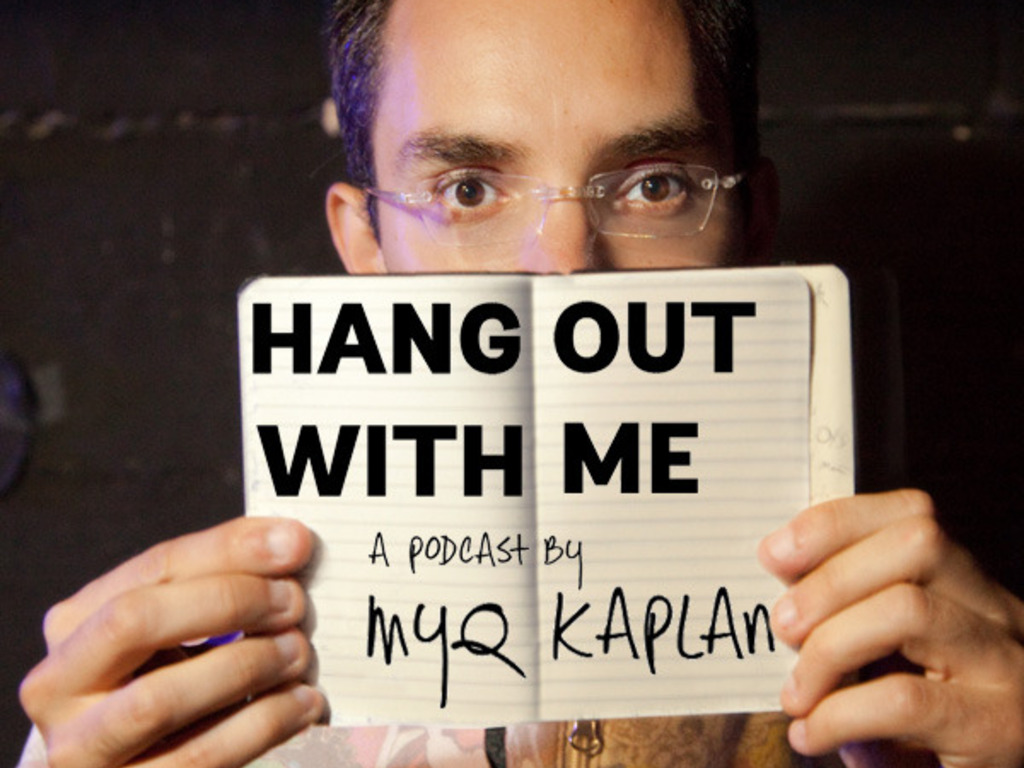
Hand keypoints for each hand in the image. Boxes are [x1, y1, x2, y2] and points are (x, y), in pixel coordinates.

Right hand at [19, 517, 325, 767]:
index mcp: (74, 624)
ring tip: (298, 651)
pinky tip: (302, 704)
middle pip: (137, 621)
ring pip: (159, 698)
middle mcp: (59, 686)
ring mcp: (81, 748)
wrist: (140, 761)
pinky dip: (263, 724)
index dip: (230, 549)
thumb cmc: (172, 683)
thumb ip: (220, 581)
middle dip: (229, 601)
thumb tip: (288, 542)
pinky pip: (199, 758)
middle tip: (293, 602)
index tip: (294, 543)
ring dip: (247, 666)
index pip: (154, 567)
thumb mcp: (178, 628)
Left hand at [759, 489, 1023, 767]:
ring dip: (829, 646)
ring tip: (796, 692)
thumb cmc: (925, 726)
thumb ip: (853, 618)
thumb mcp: (894, 659)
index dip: (836, 522)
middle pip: (917, 544)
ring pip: (908, 609)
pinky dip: (839, 714)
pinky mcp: (996, 727)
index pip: (912, 514)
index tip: (774, 553)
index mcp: (968, 585)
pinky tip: (812, 734)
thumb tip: (780, 592)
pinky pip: (902, 699)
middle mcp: (998, 612)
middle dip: (830, 577)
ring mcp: (1004, 665)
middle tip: (782, 625)